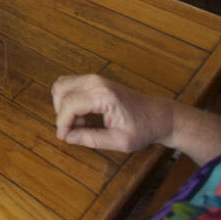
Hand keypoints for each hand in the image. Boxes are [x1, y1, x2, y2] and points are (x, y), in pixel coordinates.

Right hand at [52, 75, 171, 153]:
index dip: (62, 123)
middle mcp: (96, 82)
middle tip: (75, 130)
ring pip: (61, 86)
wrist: (159, 116)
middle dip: (62, 114)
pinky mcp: (94, 80)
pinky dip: (69, 100)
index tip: (64, 137)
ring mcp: (94, 78)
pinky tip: (83, 115)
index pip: (69, 105)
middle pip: (61, 92)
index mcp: (103, 95)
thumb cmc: (143, 129)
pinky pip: (70, 85)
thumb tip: (68, 137)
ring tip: (80, 123)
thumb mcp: (119, 141)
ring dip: (64, 106)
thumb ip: (91, 139)